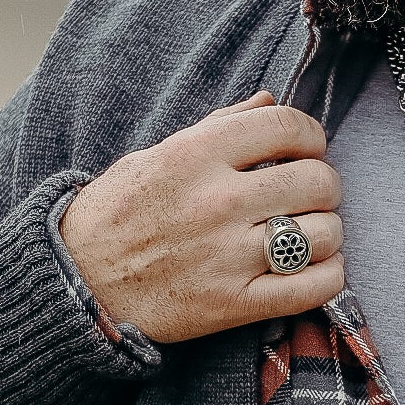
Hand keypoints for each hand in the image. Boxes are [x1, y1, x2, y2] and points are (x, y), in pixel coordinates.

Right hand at [59, 92, 343, 343]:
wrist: (75, 285)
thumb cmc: (115, 214)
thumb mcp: (156, 156)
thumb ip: (218, 127)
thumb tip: (269, 100)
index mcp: (194, 155)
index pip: (287, 127)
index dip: (311, 135)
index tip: (306, 148)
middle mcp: (215, 202)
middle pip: (317, 180)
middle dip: (323, 184)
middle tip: (307, 194)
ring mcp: (226, 256)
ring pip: (324, 234)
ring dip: (326, 231)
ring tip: (307, 233)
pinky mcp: (232, 305)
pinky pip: (314, 287)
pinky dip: (329, 276)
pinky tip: (314, 267)